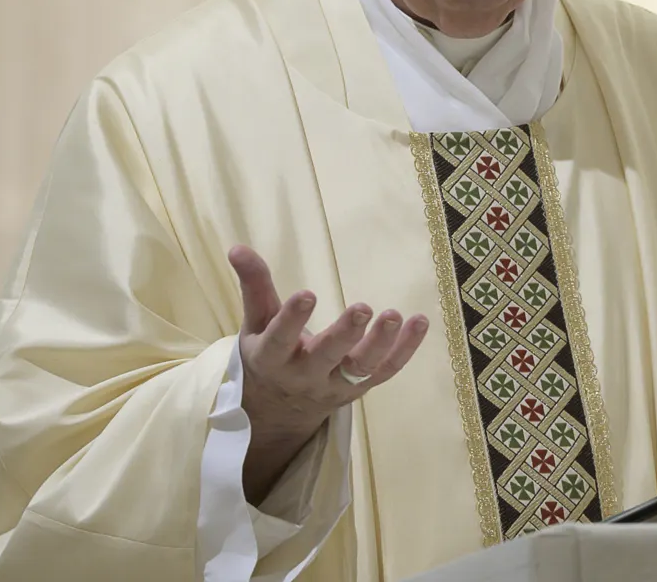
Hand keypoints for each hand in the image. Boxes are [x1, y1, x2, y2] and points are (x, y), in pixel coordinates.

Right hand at [228, 244, 428, 501]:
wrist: (279, 410)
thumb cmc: (269, 354)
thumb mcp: (255, 323)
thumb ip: (254, 286)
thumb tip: (237, 247)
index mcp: (273, 359)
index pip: (280, 341)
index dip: (292, 319)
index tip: (307, 294)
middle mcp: (305, 376)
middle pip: (326, 359)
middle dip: (345, 335)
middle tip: (363, 307)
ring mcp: (335, 386)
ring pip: (360, 370)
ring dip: (381, 344)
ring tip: (393, 315)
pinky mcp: (359, 388)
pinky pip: (386, 371)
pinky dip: (405, 350)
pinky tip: (420, 322)